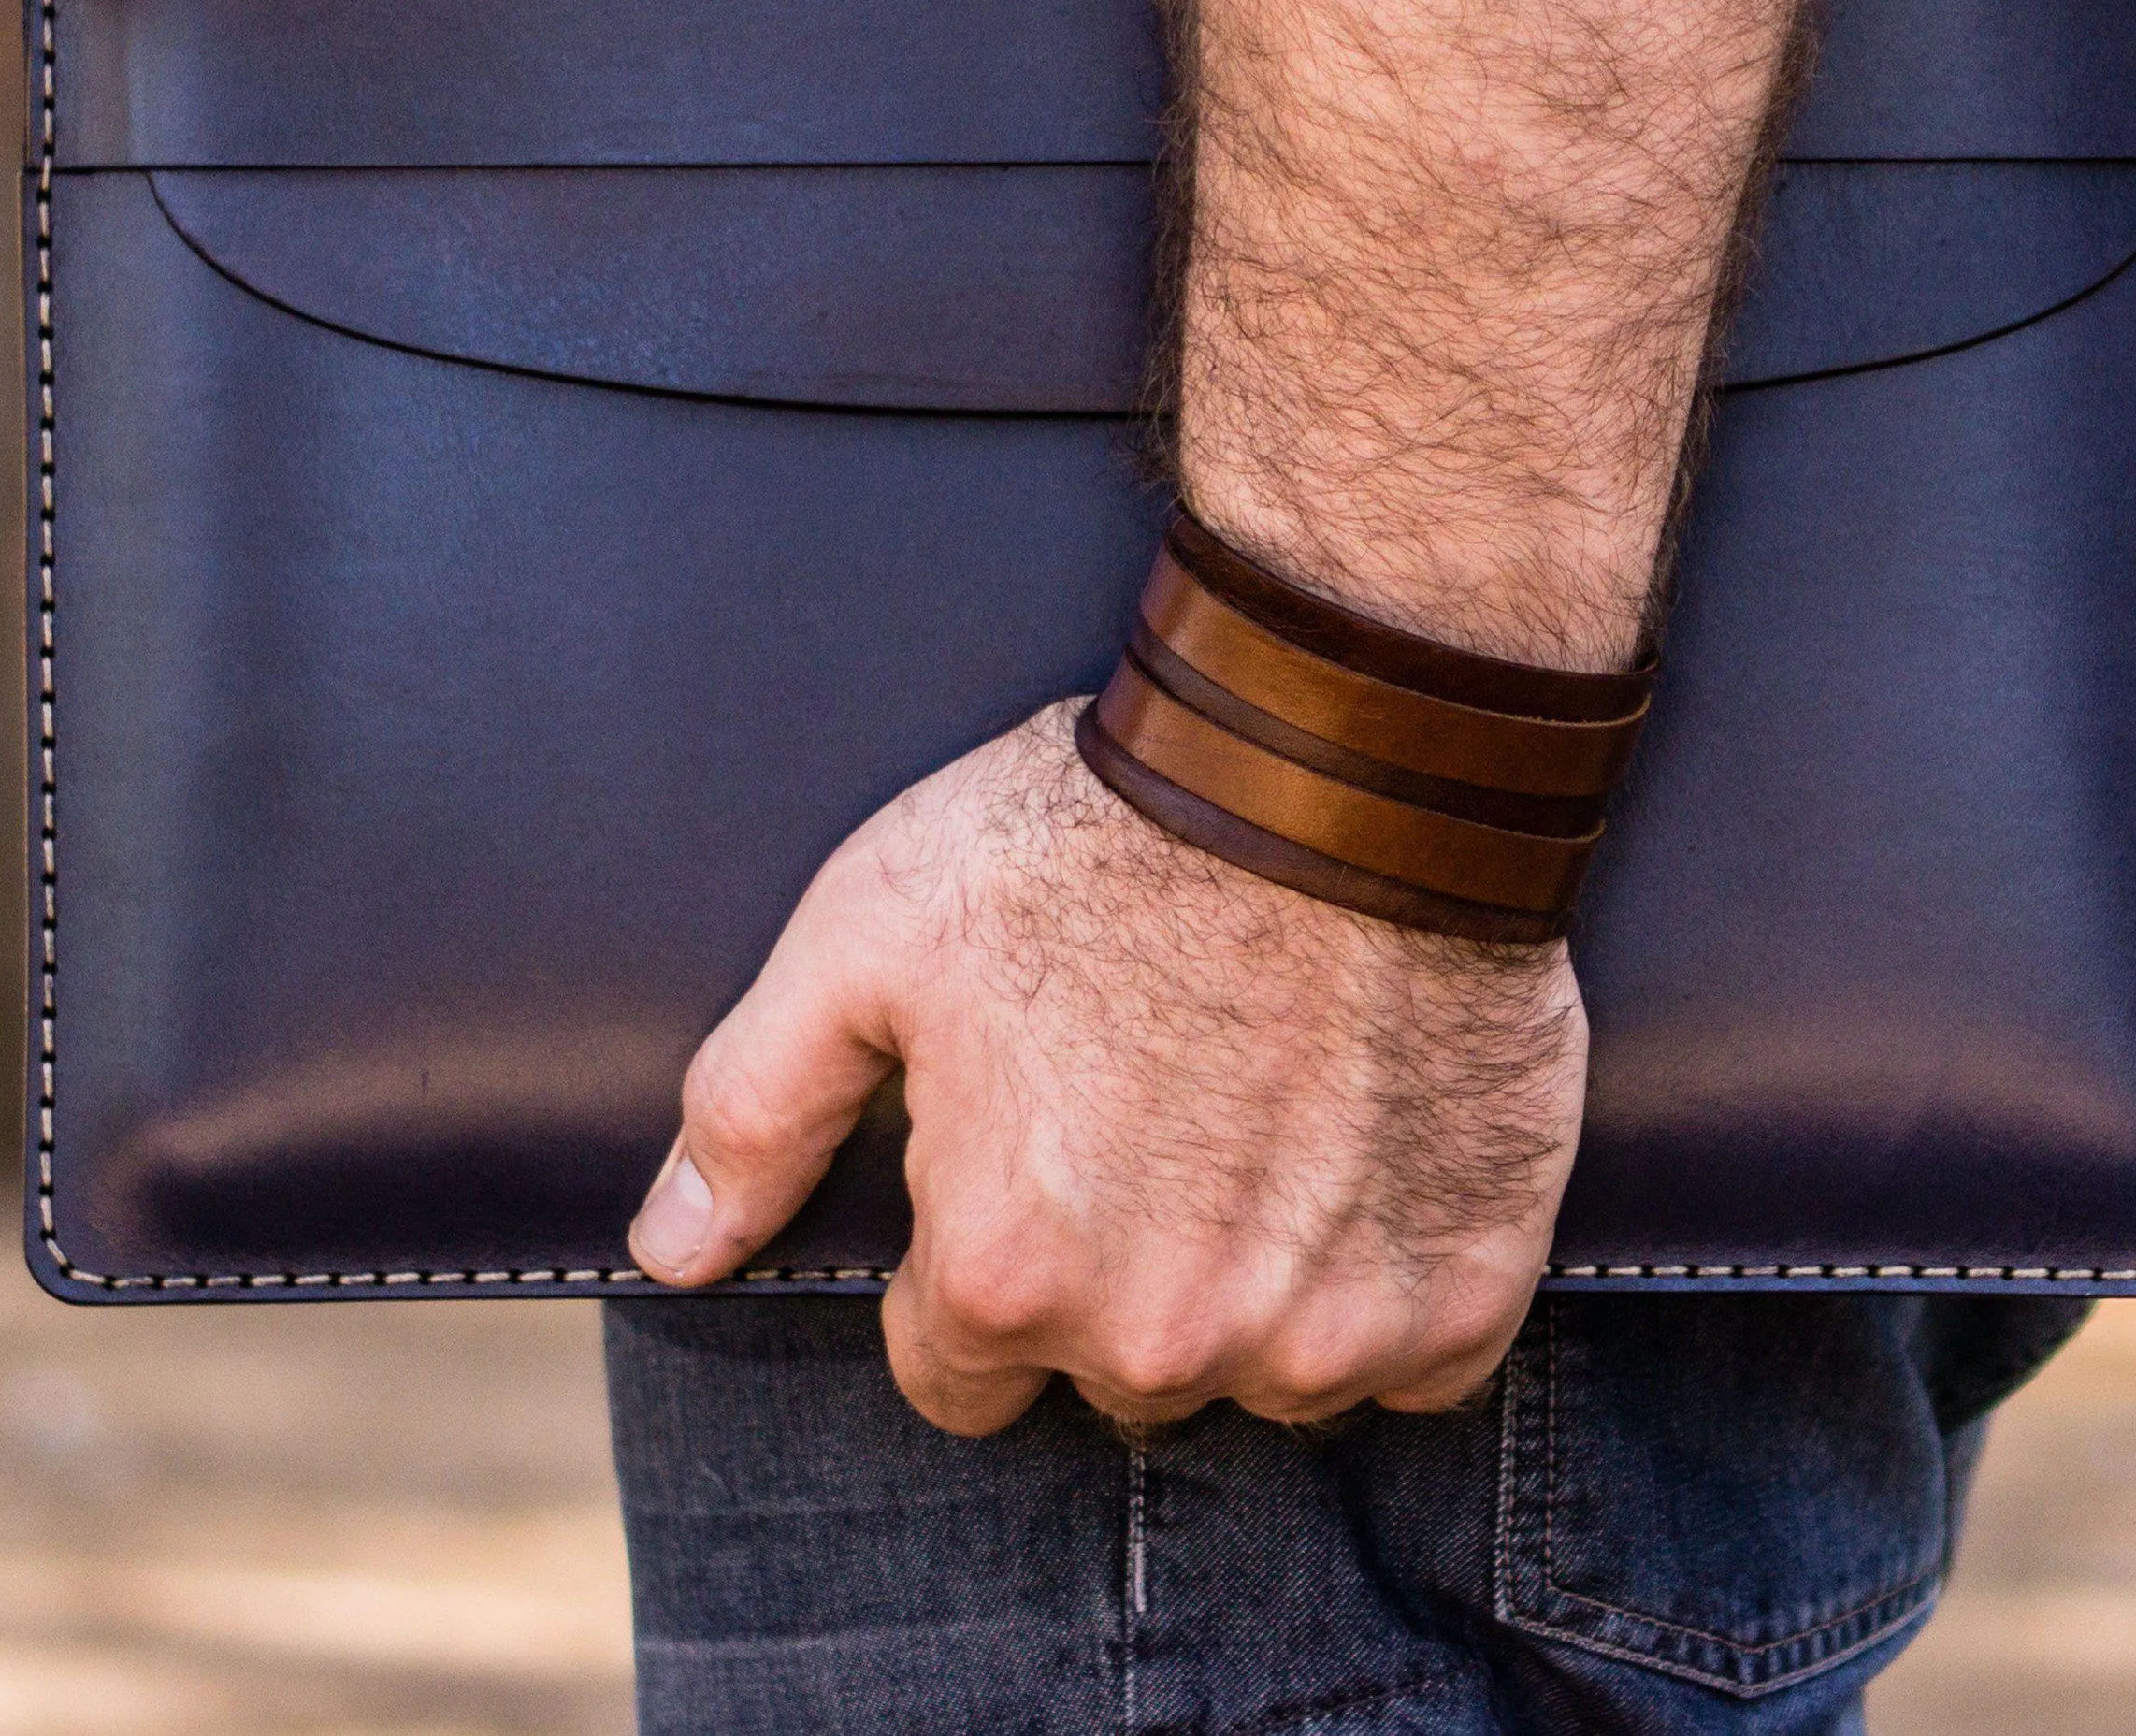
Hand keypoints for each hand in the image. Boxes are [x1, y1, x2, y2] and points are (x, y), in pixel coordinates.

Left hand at [626, 702, 1585, 1432]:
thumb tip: (670, 1248)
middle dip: (1117, 1276)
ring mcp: (1329, 1331)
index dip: (978, 1264)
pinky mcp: (1464, 1293)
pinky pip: (1411, 1364)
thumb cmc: (1094, 832)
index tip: (1026, 1159)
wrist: (1348, 761)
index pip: (955, 1374)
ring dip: (1257, 1287)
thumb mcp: (867, 935)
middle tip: (1152, 1112)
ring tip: (1265, 1118)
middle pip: (1114, 1374)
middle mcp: (1168, 1340)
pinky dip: (1390, 1285)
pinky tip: (1365, 1154)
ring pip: (1263, 1374)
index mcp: (1009, 1275)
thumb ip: (755, 1110)